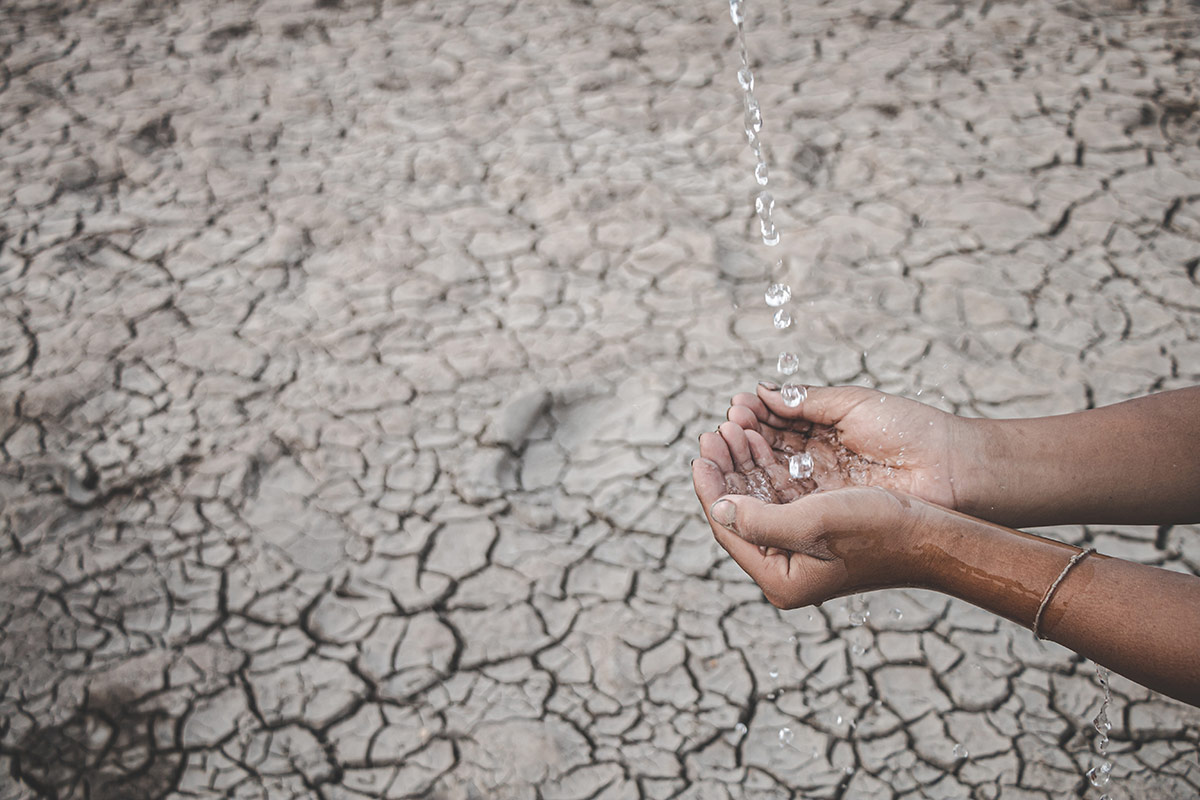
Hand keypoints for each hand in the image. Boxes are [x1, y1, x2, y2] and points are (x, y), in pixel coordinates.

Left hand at [692, 426, 928, 607]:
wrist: (931, 533)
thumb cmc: (878, 528)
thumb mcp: (812, 522)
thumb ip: (758, 520)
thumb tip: (717, 509)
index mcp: (780, 578)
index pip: (728, 528)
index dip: (710, 489)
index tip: (699, 455)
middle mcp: (785, 568)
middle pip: (738, 511)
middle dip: (726, 468)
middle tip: (713, 433)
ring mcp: (799, 548)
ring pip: (757, 497)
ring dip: (745, 462)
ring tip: (732, 429)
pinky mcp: (815, 530)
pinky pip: (779, 494)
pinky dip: (767, 466)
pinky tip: (759, 440)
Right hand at [725, 384, 978, 511]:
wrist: (951, 469)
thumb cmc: (909, 431)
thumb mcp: (852, 405)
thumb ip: (806, 401)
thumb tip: (761, 393)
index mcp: (825, 436)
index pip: (778, 428)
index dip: (754, 419)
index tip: (733, 409)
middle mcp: (818, 466)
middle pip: (767, 455)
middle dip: (741, 441)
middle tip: (721, 428)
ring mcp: (820, 493)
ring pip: (769, 479)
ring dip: (744, 462)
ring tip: (725, 442)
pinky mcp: (825, 516)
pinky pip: (783, 504)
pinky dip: (758, 488)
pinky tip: (742, 471)